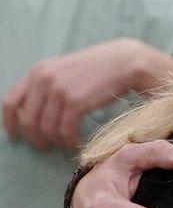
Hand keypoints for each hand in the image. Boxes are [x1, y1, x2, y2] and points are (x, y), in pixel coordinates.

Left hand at [2, 38, 172, 149]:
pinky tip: (78, 142)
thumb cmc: (99, 69)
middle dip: (36, 137)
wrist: (126, 62)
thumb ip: (47, 86)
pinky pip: (65, 131)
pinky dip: (70, 141)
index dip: (11, 123)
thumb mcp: (65, 70)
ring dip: (56, 141)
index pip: (10, 102)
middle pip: (28, 120)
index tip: (17, 135)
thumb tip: (32, 112)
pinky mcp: (76, 102)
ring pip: (46, 128)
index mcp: (38, 71)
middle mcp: (44, 79)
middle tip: (47, 145)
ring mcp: (59, 90)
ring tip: (67, 143)